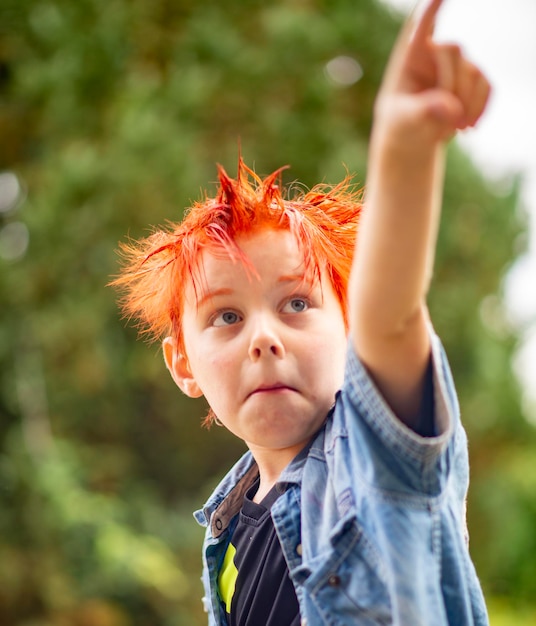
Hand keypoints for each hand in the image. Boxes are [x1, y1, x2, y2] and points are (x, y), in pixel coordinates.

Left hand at [374, 0, 490, 143]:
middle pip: (454, 49)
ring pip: (474, 71)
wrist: (414, 140)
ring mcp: (456, 65)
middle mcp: (433, 53)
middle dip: (450, 85)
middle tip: (444, 118)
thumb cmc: (400, 126)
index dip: (431, 10)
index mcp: (408, 57)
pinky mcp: (473, 79)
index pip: (420, 26)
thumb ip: (422, 112)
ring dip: (466, 103)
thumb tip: (449, 107)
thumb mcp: (404, 122)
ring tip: (453, 129)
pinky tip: (469, 127)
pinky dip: (480, 108)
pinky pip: (487, 86)